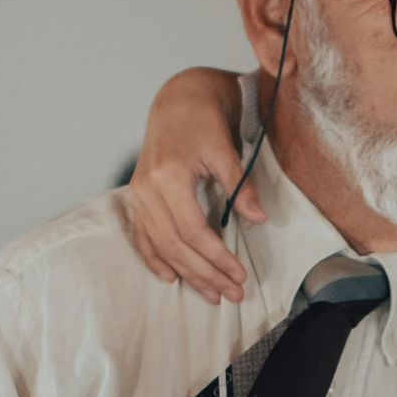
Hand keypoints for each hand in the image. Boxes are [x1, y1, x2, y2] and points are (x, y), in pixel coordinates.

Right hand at [125, 66, 260, 304]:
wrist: (177, 102)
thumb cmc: (203, 123)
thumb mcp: (225, 150)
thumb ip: (239, 186)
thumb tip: (259, 219)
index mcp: (168, 177)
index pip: (194, 231)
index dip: (218, 258)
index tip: (240, 275)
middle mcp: (147, 190)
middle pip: (176, 246)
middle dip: (205, 274)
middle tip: (232, 295)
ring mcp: (138, 196)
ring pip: (160, 246)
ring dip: (186, 274)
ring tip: (211, 294)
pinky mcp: (137, 198)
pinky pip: (142, 237)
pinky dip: (155, 259)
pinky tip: (171, 278)